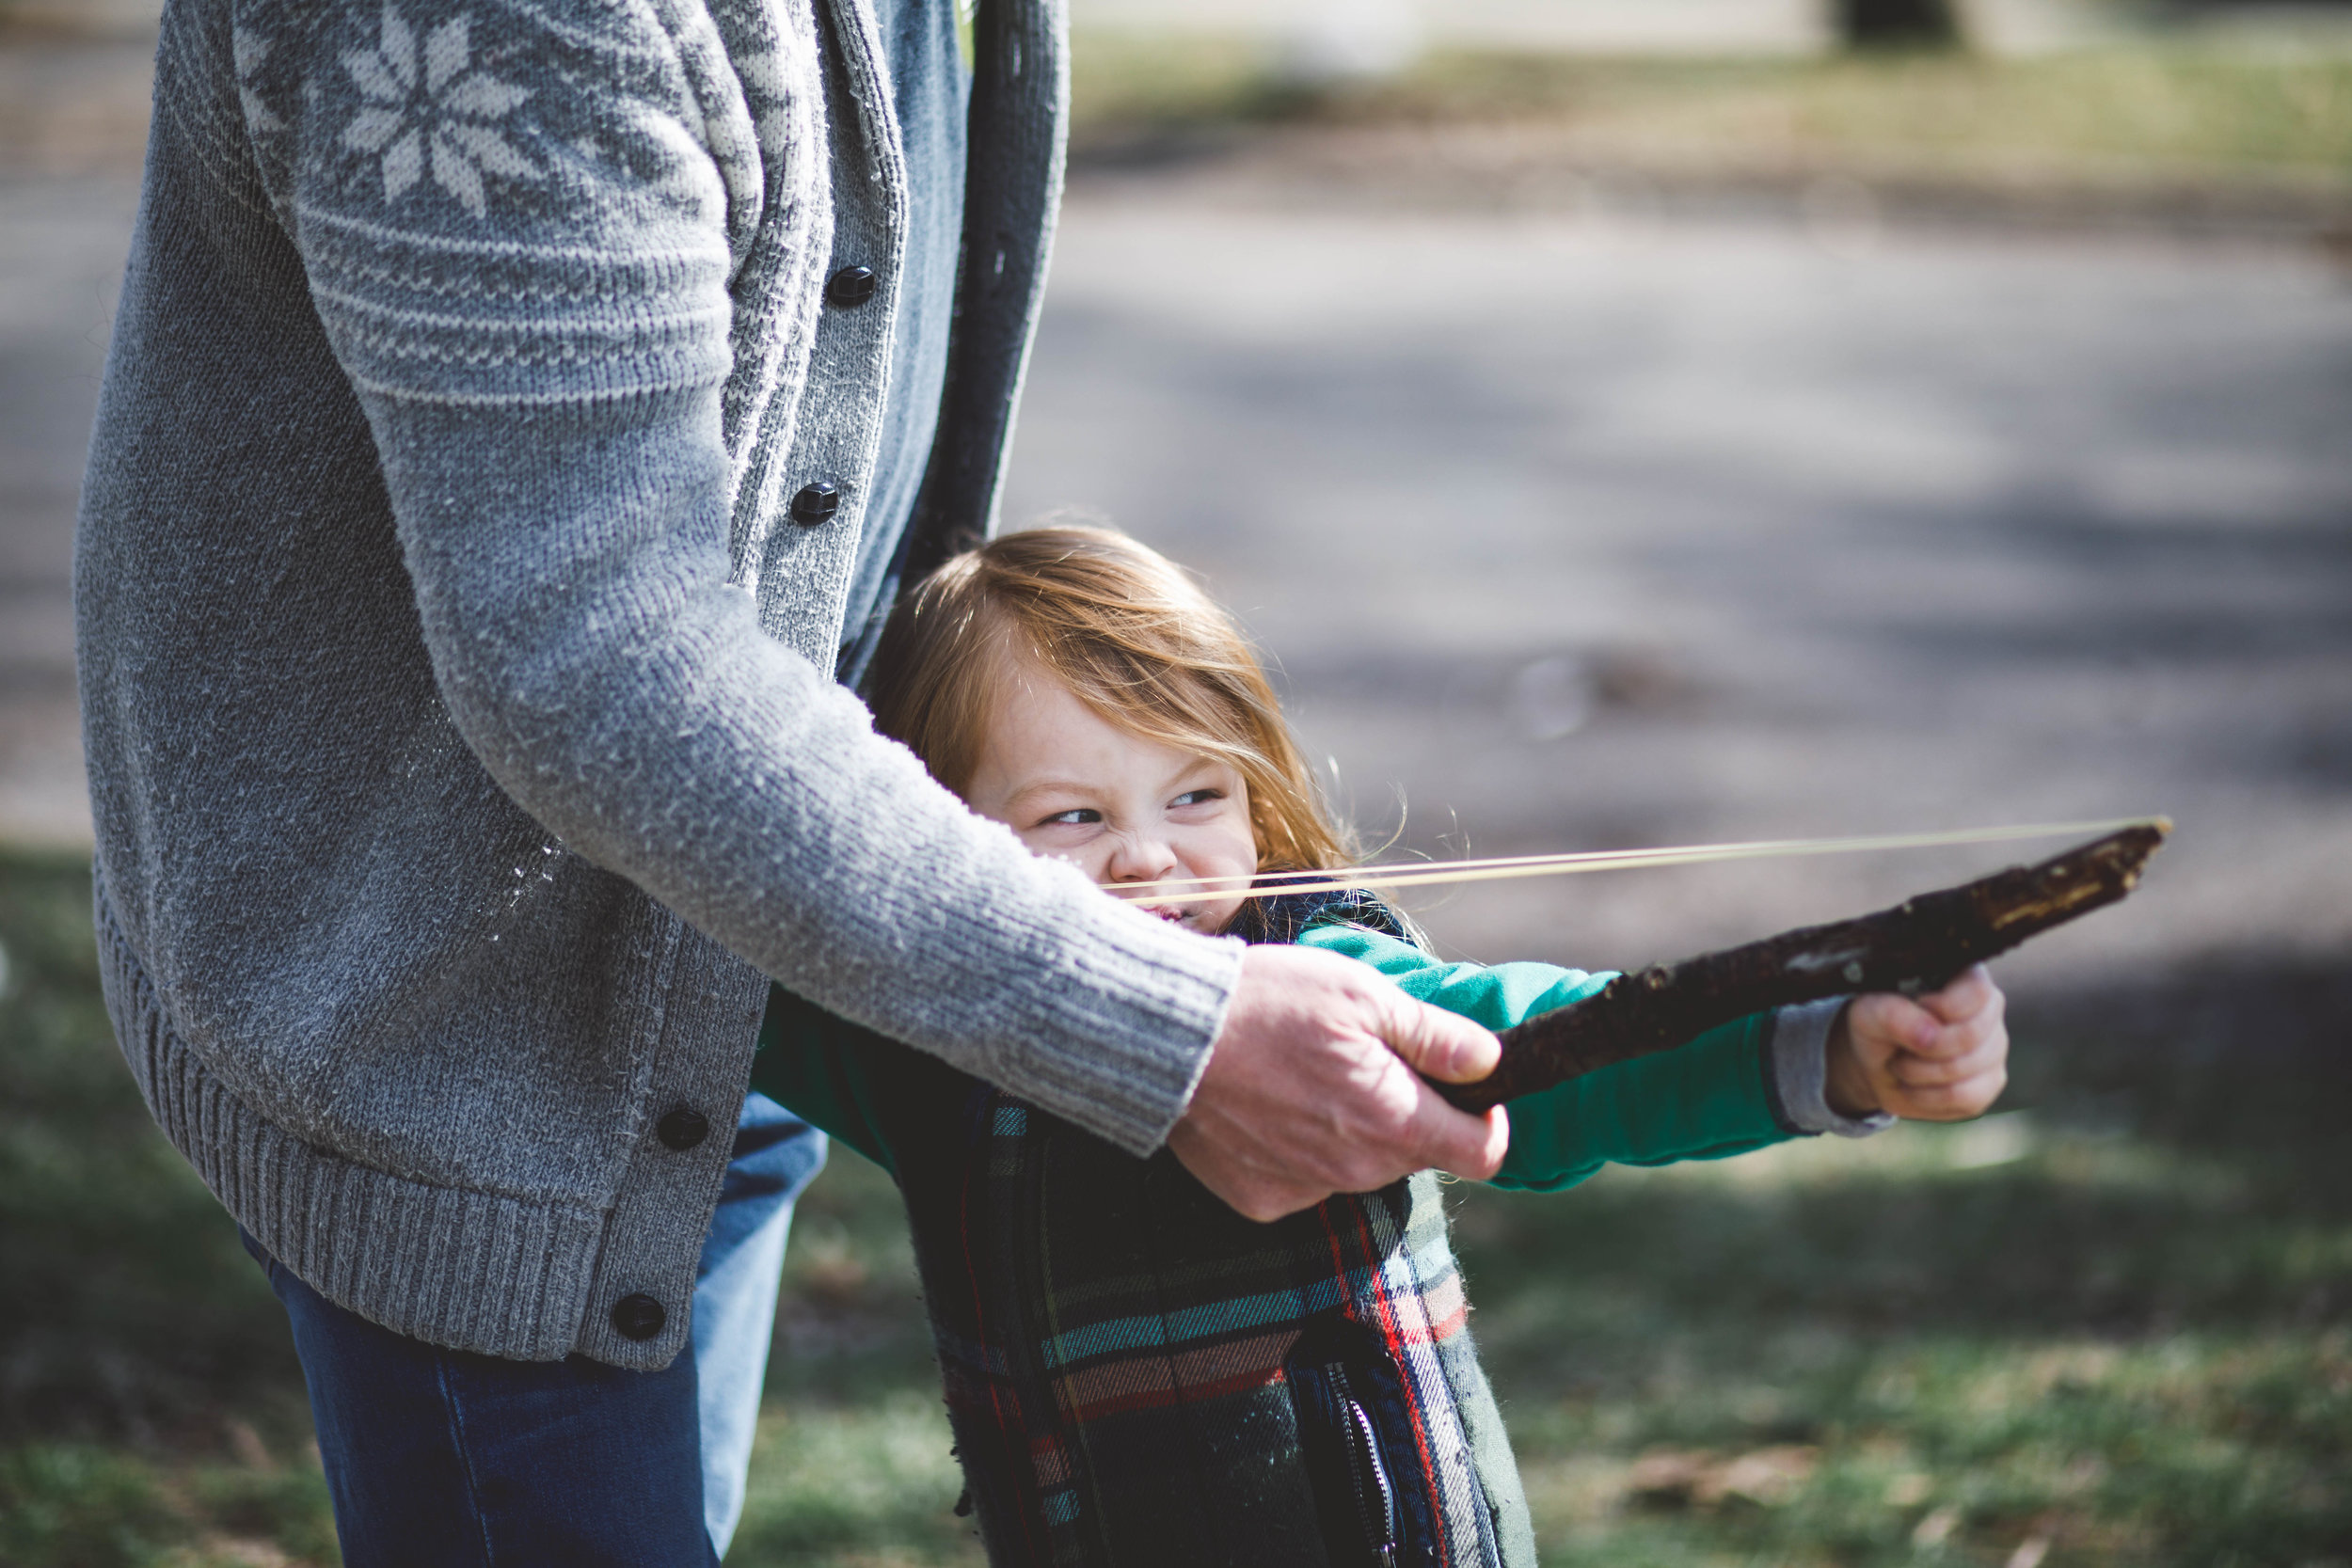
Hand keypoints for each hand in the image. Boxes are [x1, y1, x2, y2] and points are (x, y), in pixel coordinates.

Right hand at [1169, 944, 1509, 1221]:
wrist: (1167, 1038)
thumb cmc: (1267, 1003)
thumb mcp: (1363, 995)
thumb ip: (1436, 1035)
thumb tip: (1490, 1060)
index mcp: (1394, 1121)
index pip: (1483, 1154)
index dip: (1487, 1120)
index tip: (1465, 1087)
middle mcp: (1358, 1171)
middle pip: (1415, 1153)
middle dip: (1407, 1111)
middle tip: (1364, 1057)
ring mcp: (1307, 1191)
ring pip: (1361, 1166)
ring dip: (1353, 1130)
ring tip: (1306, 1074)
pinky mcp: (1263, 1200)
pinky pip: (1306, 1179)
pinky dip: (1300, 1148)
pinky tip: (1268, 1104)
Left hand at [1825, 963, 2008, 1120]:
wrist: (1877, 1063)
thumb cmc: (1877, 1026)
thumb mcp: (1869, 1012)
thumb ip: (1893, 1014)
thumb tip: (1929, 1035)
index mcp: (1965, 977)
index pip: (1976, 993)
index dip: (1940, 1009)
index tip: (1913, 1011)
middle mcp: (1989, 1010)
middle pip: (1970, 1036)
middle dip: (1921, 1050)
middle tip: (1898, 1047)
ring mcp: (1995, 1047)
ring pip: (1965, 1070)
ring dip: (1918, 1074)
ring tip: (1902, 1064)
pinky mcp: (1991, 1082)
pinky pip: (1967, 1098)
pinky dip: (1928, 1097)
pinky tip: (1914, 1086)